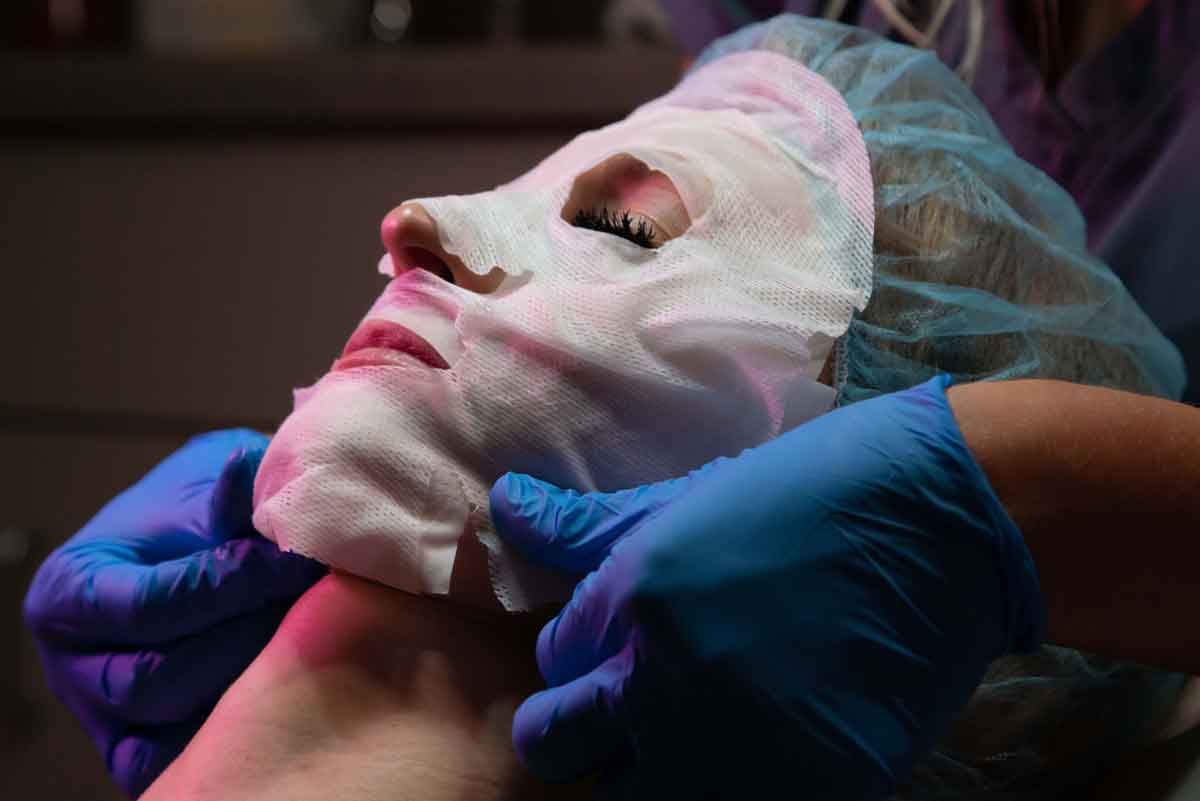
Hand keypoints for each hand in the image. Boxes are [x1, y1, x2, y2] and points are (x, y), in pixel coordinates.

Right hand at [23, 429, 325, 796]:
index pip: (151, 606)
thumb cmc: (215, 507)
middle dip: (247, 639)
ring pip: (183, 727)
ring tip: (310, 635)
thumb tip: (246, 471)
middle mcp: (77, 664)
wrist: (225, 542)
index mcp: (71, 592)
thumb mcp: (217, 479)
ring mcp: (110, 717)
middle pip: (159, 680)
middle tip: (313, 606)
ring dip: (257, 680)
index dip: (230, 585)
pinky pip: (196, 757)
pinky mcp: (151, 750)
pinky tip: (296, 676)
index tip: (294, 561)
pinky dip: (246, 725)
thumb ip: (230, 493)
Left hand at [489, 376, 1043, 799]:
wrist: (943, 521)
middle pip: (554, 747)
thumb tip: (503, 505)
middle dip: (570, 729)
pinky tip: (750, 747)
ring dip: (641, 774)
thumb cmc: (808, 492)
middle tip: (620, 706)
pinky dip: (725, 790)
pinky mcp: (811, 790)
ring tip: (683, 733)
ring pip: (631, 800)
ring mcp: (739, 749)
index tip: (615, 645)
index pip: (550, 665)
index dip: (576, 658)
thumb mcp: (687, 499)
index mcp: (634, 601)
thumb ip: (586, 525)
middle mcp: (669, 685)